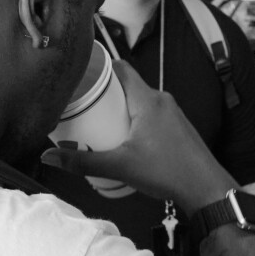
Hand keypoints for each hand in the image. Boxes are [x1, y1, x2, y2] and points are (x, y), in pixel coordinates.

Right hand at [42, 61, 233, 214]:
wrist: (206, 187)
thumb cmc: (166, 171)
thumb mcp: (119, 166)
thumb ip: (82, 162)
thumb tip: (48, 157)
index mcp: (147, 99)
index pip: (122, 68)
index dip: (100, 68)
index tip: (80, 76)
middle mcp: (161, 99)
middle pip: (128, 85)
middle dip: (105, 93)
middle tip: (82, 106)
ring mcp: (173, 112)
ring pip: (140, 100)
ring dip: (121, 108)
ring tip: (99, 123)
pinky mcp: (178, 125)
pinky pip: (152, 113)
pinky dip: (135, 118)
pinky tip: (125, 137)